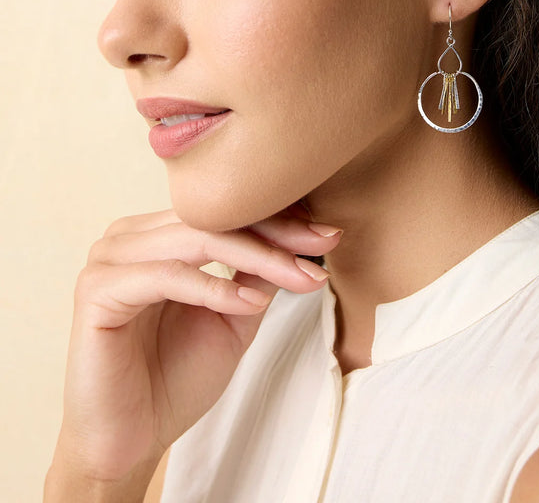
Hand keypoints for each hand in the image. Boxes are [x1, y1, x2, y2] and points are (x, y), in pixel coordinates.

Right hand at [49, 207, 341, 486]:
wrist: (131, 440)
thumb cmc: (175, 377)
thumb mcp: (233, 316)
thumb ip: (257, 274)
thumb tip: (303, 237)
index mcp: (156, 234)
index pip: (223, 212)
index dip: (279, 220)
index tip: (328, 233)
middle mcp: (129, 236)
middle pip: (212, 218)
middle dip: (275, 233)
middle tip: (323, 244)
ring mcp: (108, 258)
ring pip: (195, 239)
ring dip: (256, 256)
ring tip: (300, 275)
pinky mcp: (96, 290)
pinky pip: (165, 275)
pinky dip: (213, 287)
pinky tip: (249, 303)